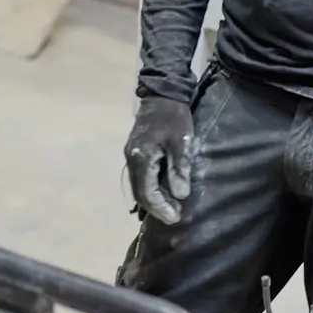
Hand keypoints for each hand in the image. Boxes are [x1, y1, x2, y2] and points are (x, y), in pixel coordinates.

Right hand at [125, 95, 193, 223]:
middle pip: (139, 192)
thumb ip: (179, 168)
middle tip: (175, 217)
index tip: (175, 218)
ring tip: (172, 207)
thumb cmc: (174, 117)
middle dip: (156, 207)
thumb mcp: (181, 142)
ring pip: (138, 185)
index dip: (160, 207)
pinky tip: (163, 191)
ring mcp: (131, 155)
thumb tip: (180, 194)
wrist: (162, 94)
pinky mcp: (136, 152)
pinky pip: (140, 177)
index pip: (146, 191)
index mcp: (141, 158)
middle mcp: (132, 159)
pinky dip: (150, 189)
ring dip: (153, 199)